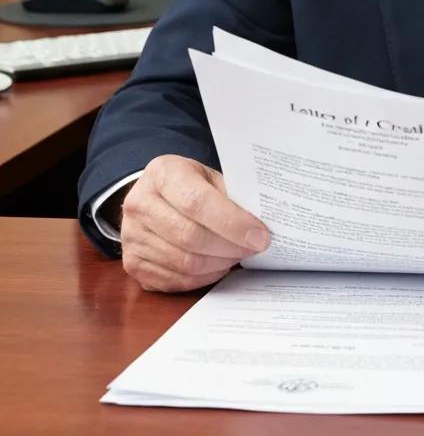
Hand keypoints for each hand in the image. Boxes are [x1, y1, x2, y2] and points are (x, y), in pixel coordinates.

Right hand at [119, 154, 269, 292]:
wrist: (153, 197)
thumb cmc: (189, 185)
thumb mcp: (209, 177)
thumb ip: (230, 196)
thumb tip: (260, 226)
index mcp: (162, 173)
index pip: (197, 202)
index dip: (232, 223)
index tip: (260, 235)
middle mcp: (139, 204)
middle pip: (190, 236)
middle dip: (230, 246)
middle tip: (254, 248)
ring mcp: (131, 237)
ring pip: (184, 262)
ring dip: (220, 264)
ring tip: (238, 255)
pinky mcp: (132, 264)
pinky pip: (175, 280)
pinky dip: (204, 277)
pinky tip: (219, 266)